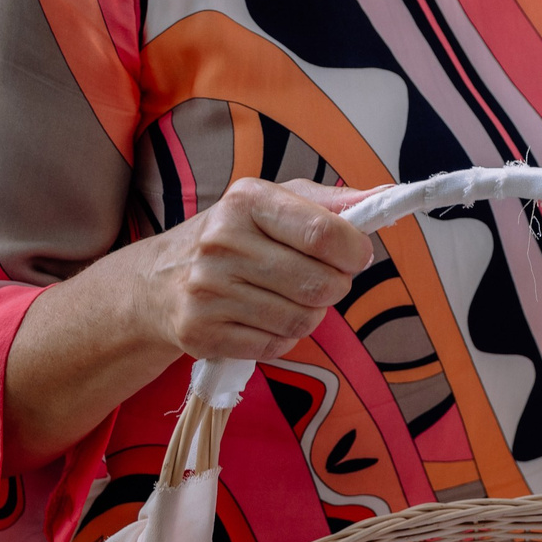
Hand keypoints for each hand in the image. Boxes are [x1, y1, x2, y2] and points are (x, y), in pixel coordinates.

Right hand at [126, 177, 375, 360]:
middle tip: (323, 280)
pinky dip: (284, 337)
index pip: (324, 233)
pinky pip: (276, 345)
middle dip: (336, 286)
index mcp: (247, 202)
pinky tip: (267, 319)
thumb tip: (383, 196)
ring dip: (312, 313)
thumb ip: (331, 202)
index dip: (354, 251)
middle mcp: (222, 242)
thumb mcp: (276, 203)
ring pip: (303, 319)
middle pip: (320, 283)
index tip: (356, 255)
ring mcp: (208, 290)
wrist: (158, 281)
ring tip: (293, 298)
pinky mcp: (201, 332)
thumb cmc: (234, 235)